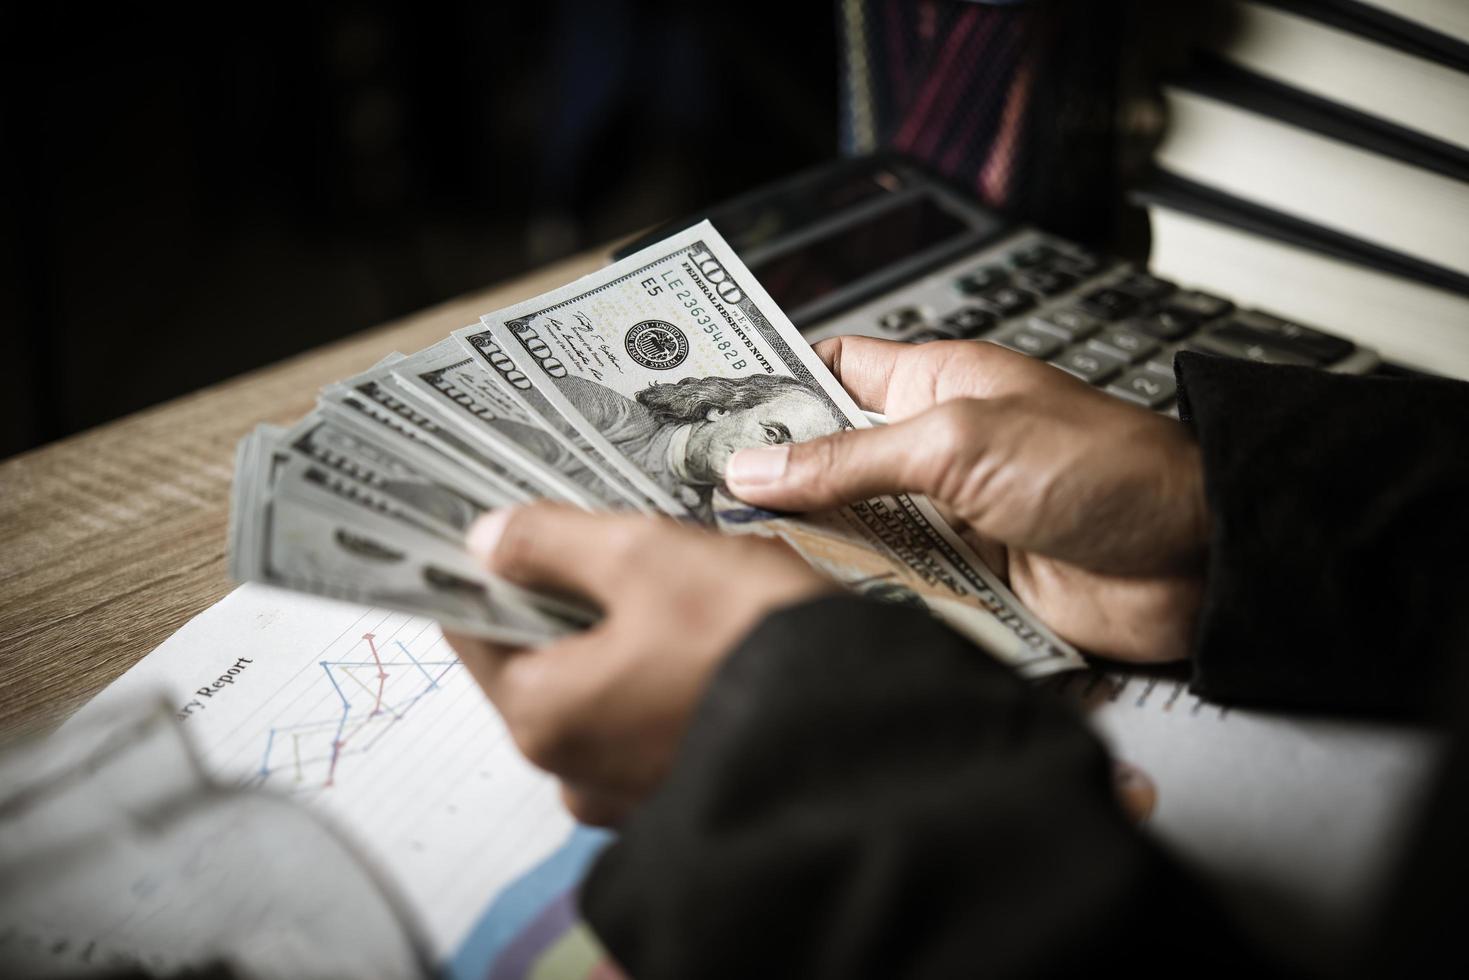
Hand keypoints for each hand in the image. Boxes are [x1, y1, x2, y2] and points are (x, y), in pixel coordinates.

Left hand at [445, 503, 832, 825]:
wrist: (864, 731)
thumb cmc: (750, 642)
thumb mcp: (644, 557)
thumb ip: (553, 542)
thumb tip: (489, 539)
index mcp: (542, 713)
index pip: (473, 628)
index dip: (488, 569)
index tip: (511, 531)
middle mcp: (572, 770)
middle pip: (540, 658)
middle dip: (572, 598)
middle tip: (624, 548)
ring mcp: (628, 792)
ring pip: (600, 688)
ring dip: (626, 637)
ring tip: (687, 590)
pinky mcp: (682, 794)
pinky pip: (649, 722)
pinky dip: (664, 680)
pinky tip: (715, 642)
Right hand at [725, 337, 1208, 661]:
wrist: (1194, 559)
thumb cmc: (1106, 467)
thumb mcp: (959, 442)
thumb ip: (852, 459)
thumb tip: (756, 467)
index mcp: (933, 384)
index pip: (830, 373)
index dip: (770, 389)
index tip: (704, 414)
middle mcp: (934, 449)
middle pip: (830, 465)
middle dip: (779, 486)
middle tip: (704, 504)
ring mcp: (948, 519)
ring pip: (854, 533)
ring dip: (819, 549)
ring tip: (747, 561)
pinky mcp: (966, 583)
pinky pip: (894, 589)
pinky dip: (865, 598)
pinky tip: (821, 606)